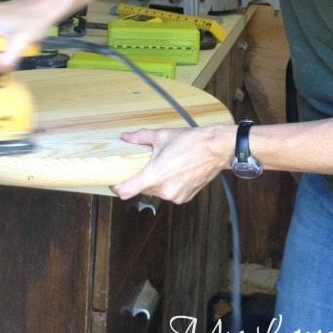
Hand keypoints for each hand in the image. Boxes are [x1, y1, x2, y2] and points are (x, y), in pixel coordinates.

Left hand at [112, 124, 233, 203]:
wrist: (216, 148)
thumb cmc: (191, 141)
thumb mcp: (161, 135)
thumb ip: (140, 137)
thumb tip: (125, 137)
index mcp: (155, 176)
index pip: (126, 192)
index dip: (117, 187)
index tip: (115, 182)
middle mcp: (164, 190)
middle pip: (142, 190)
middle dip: (140, 179)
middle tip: (144, 165)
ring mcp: (176, 196)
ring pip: (156, 192)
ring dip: (156, 182)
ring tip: (164, 165)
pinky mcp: (185, 197)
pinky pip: (170, 193)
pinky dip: (169, 185)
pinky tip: (175, 171)